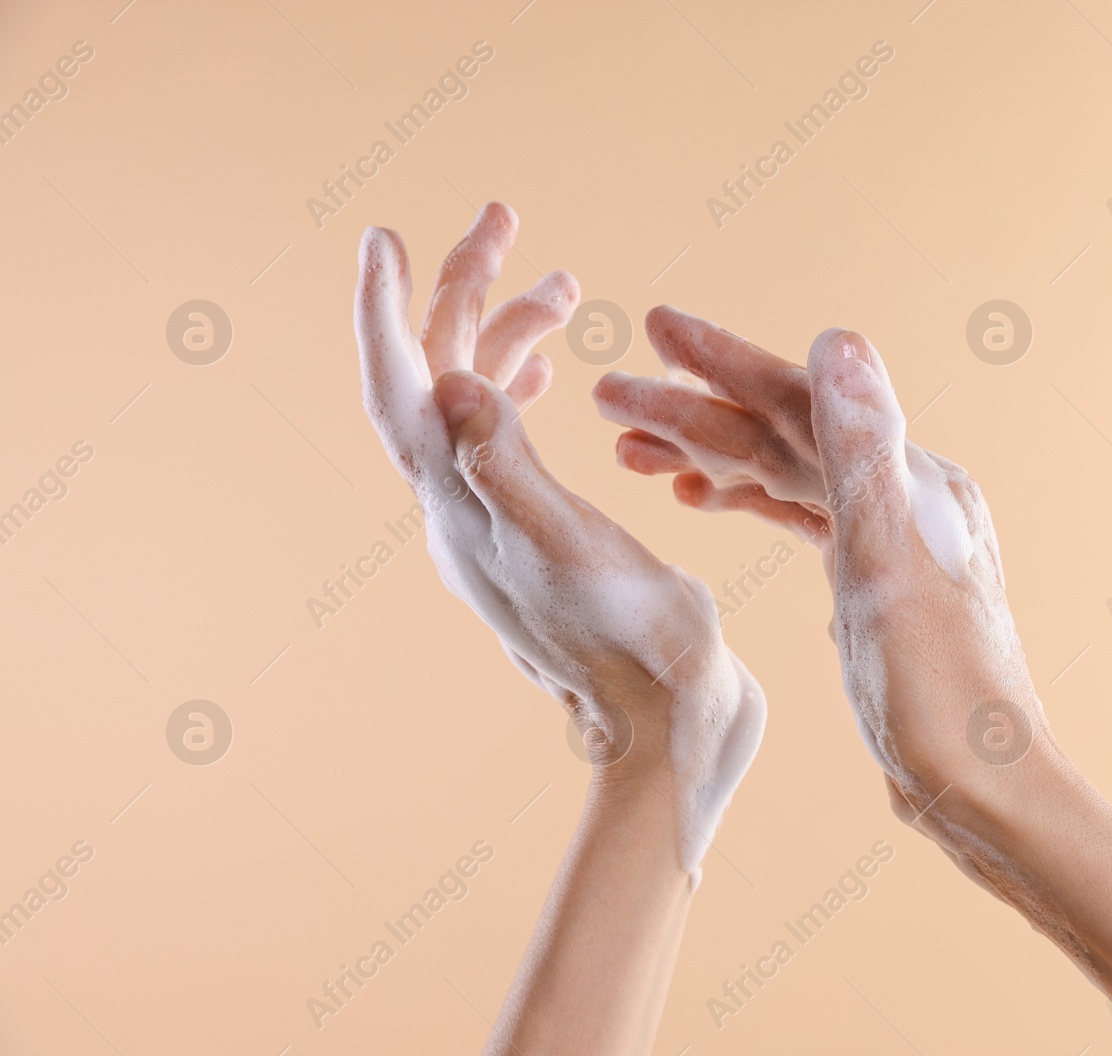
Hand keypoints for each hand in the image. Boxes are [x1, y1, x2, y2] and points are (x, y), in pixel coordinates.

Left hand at [354, 211, 763, 868]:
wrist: (669, 722)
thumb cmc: (635, 647)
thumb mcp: (573, 549)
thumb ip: (508, 469)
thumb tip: (451, 386)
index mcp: (464, 507)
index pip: (401, 391)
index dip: (386, 311)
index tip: (384, 239)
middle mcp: (468, 508)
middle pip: (439, 377)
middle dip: (463, 290)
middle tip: (501, 219)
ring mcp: (502, 520)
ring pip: (482, 403)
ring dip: (510, 332)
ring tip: (565, 284)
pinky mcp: (542, 532)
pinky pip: (513, 439)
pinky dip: (530, 387)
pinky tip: (557, 371)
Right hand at [592, 307, 1046, 814]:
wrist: (983, 789)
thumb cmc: (938, 695)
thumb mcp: (886, 570)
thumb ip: (859, 453)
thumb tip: (837, 339)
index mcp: (913, 482)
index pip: (801, 402)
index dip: (722, 363)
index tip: (653, 327)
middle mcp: (908, 495)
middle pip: (784, 435)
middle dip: (694, 412)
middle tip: (609, 393)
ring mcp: (892, 537)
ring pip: (785, 475)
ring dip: (709, 456)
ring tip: (628, 450)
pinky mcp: (877, 581)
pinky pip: (801, 517)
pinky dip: (748, 501)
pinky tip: (701, 498)